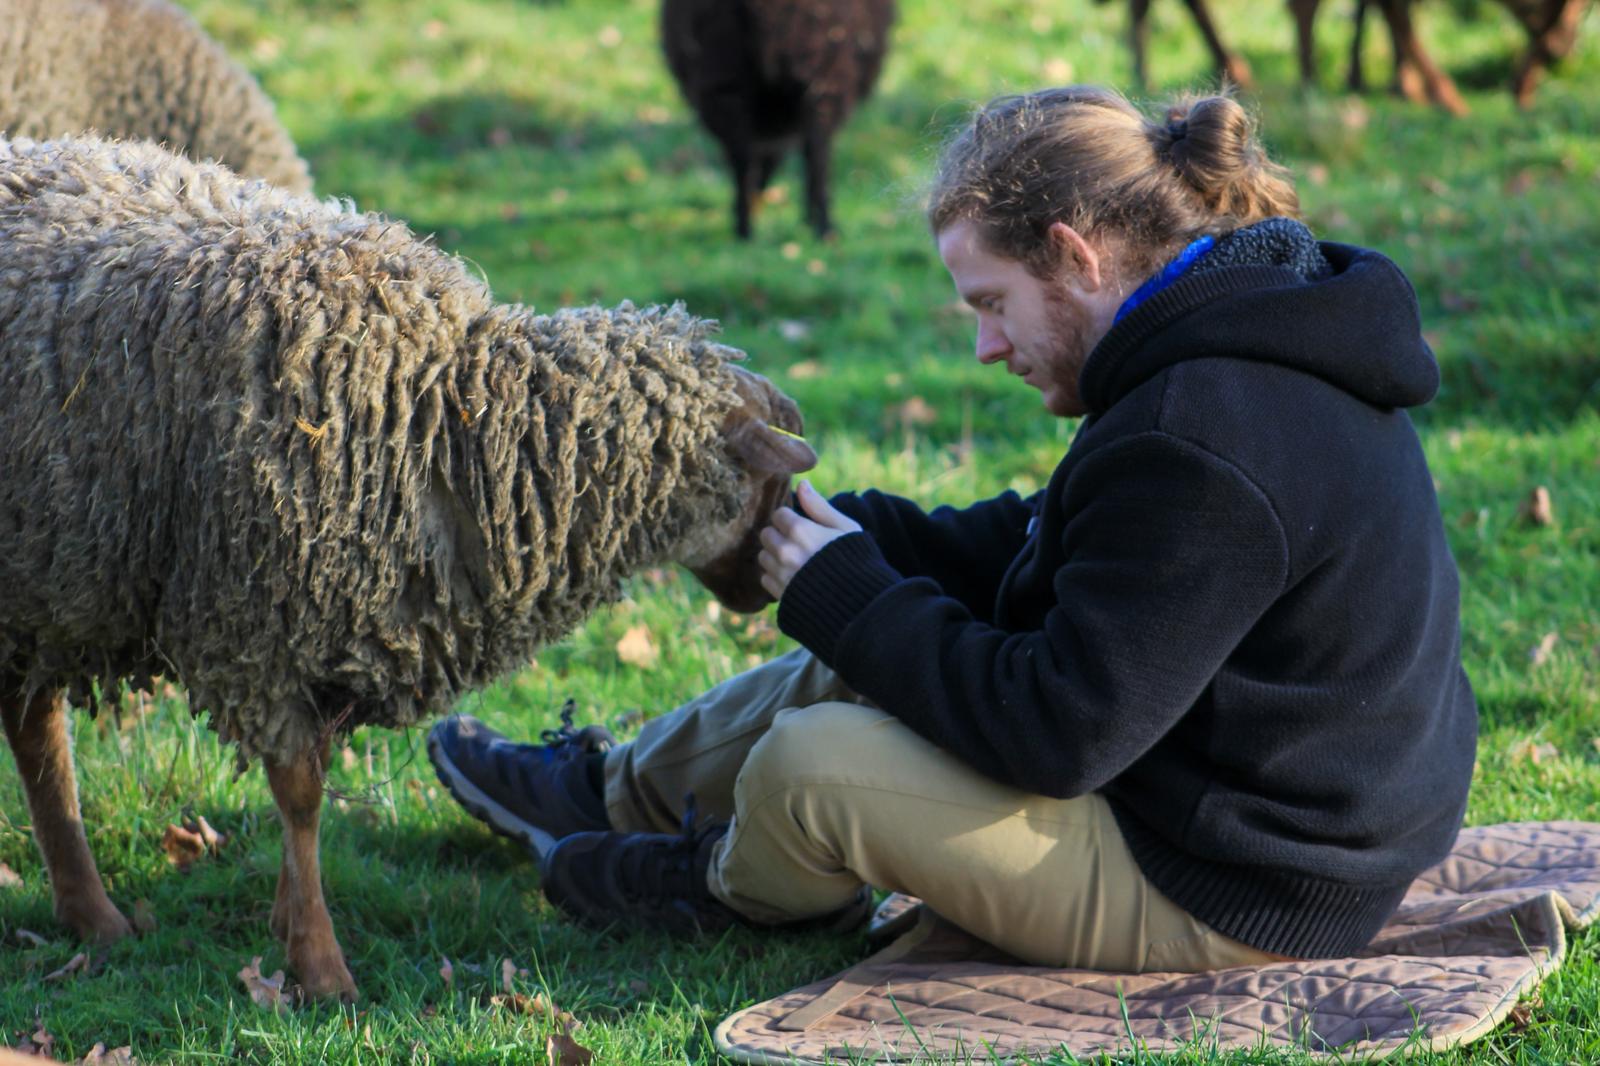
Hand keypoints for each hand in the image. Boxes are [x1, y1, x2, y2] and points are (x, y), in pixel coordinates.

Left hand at [757, 480, 862, 600]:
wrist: (861, 603)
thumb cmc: (857, 560)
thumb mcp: (845, 528)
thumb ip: (819, 506)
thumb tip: (801, 484)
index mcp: (801, 531)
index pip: (779, 515)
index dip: (790, 519)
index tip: (801, 526)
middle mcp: (786, 551)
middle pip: (766, 534)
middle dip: (779, 536)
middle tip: (797, 543)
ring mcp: (781, 574)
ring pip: (763, 557)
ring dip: (775, 556)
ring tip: (795, 561)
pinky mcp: (780, 594)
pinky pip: (765, 579)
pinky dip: (775, 577)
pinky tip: (793, 577)